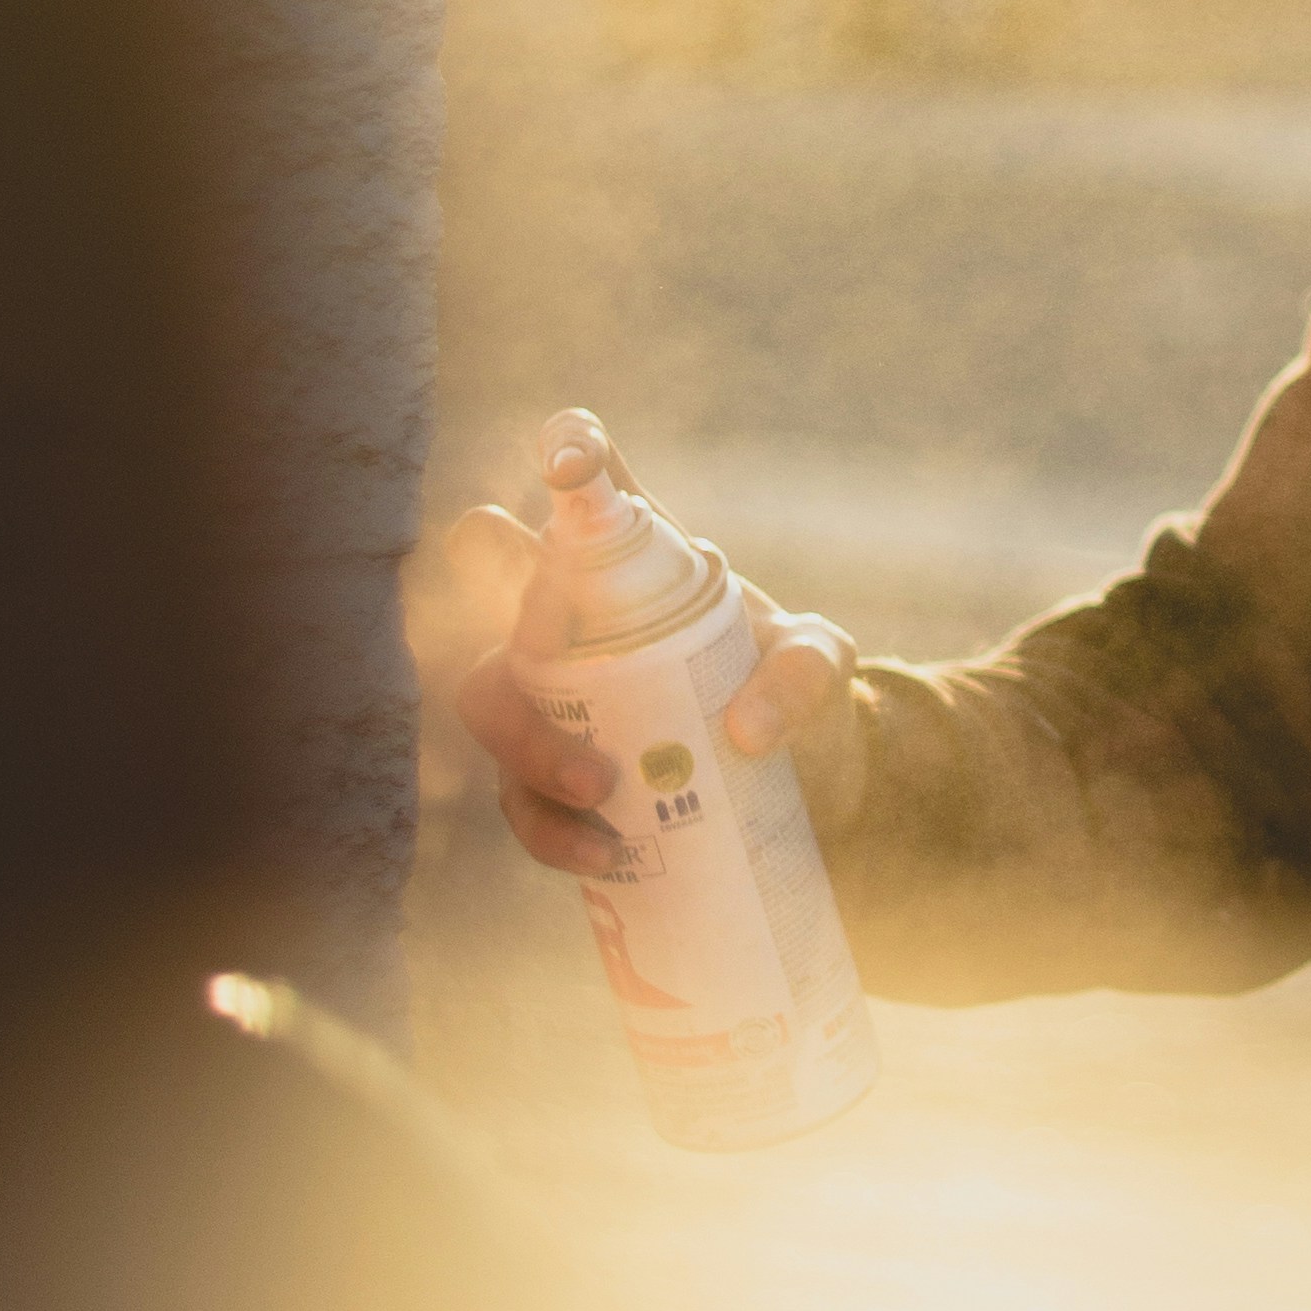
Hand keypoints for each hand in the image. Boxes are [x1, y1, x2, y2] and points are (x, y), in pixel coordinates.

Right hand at [445, 420, 862, 873]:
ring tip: (600, 786)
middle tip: (545, 638)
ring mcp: (551, 698)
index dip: (572, 459)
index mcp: (634, 565)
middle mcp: (573, 618)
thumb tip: (745, 731)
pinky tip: (602, 851)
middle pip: (491, 566)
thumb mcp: (821, 665)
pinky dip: (551, 827)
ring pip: (489, 695)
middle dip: (497, 580)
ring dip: (529, 740)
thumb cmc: (801, 696)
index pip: (590, 490)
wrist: (803, 789)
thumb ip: (804, 672)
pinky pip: (519, 799)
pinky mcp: (550, 781)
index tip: (571, 463)